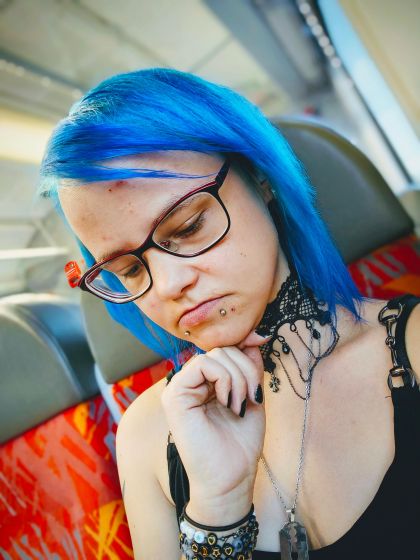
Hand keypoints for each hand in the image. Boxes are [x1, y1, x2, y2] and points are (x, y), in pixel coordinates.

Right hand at [161, 330, 269, 507]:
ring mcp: (180, 387)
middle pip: (222, 349)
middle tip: (252, 397)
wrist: (230, 479)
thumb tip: (255, 337)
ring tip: (240, 404)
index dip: (244, 344)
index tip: (262, 341)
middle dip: (246, 368)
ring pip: (214, 355)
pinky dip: (224, 379)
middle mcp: (191, 382)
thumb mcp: (252, 395)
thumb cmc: (240, 443)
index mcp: (206, 382)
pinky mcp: (174, 395)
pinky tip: (227, 401)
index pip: (225, 349)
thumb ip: (250, 368)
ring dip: (238, 377)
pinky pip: (202, 365)